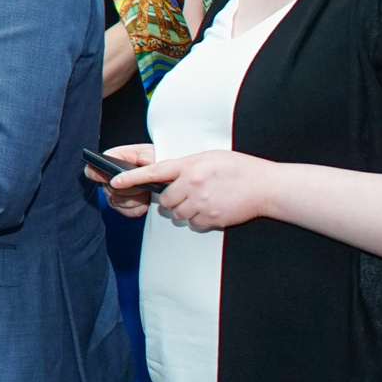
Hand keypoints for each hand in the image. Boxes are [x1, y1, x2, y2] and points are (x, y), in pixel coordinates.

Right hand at [85, 143, 157, 207]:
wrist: (159, 169)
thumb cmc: (150, 157)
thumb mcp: (149, 152)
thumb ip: (146, 156)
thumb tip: (146, 164)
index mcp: (109, 162)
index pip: (92, 170)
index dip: (98, 175)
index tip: (112, 180)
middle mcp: (108, 179)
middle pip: (109, 190)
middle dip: (129, 188)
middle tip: (144, 184)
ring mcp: (114, 194)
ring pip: (119, 202)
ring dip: (135, 199)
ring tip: (147, 192)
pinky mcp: (123, 206)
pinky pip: (127, 212)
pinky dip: (138, 208)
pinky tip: (146, 202)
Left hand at [109, 149, 276, 231]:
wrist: (266, 186)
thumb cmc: (238, 169)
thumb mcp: (209, 158)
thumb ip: (186, 167)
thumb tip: (170, 178)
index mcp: (190, 166)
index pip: (154, 172)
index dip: (132, 178)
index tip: (114, 181)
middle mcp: (193, 184)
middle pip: (165, 201)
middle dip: (172, 200)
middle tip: (189, 194)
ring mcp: (202, 203)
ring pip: (178, 214)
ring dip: (186, 210)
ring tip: (205, 200)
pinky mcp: (212, 218)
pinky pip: (194, 224)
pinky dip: (200, 220)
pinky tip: (214, 209)